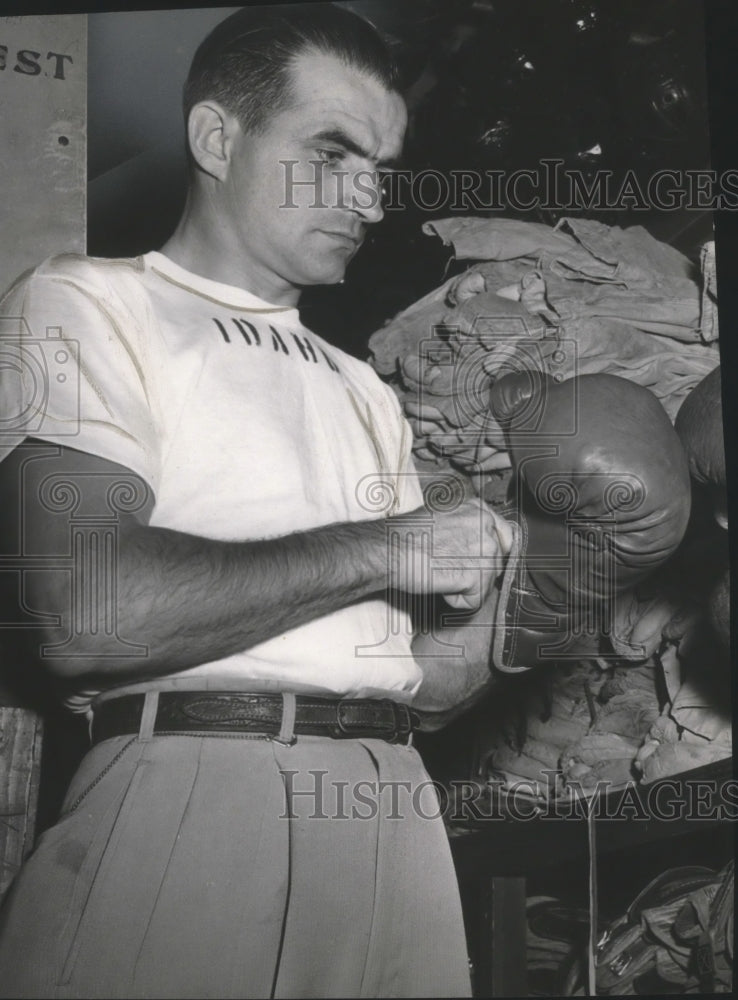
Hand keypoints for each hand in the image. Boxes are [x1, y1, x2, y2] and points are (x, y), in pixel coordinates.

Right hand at [387, 499, 512, 609]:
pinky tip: (439, 583)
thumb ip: (467, 526)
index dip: (487, 555)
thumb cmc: (406, 535)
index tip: (469, 559)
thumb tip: (479, 543)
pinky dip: (456, 600)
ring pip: (486, 584)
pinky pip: (475, 601)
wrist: (389, 549)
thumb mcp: (442, 515)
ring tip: (439, 571)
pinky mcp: (477, 576)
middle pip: (496, 564)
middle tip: (445, 565)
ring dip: (463, 586)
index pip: (505, 538)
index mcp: (479, 509)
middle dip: (473, 572)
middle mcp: (487, 526)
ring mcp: (485, 550)